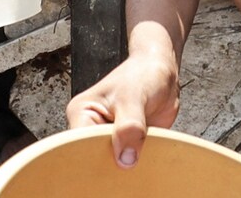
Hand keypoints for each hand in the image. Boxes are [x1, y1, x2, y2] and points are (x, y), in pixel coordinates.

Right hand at [65, 48, 179, 167]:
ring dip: (127, 166)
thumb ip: (130, 126)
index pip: (78, 146)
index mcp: (82, 113)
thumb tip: (126, 159)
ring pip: (112, 163)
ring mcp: (109, 138)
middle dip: (112, 164)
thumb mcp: (134, 97)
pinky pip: (129, 163)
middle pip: (93, 159)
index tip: (114, 164)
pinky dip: (139, 164)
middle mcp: (91, 128)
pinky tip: (148, 161)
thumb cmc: (143, 76)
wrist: (162, 73)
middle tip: (130, 165)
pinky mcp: (127, 146)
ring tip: (140, 160)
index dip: (95, 158)